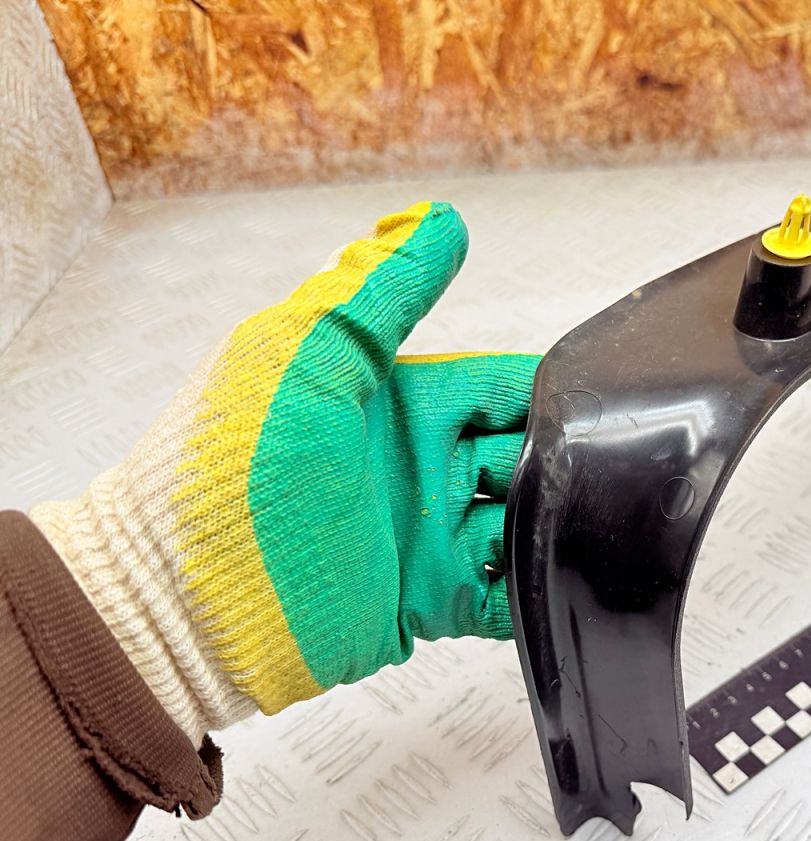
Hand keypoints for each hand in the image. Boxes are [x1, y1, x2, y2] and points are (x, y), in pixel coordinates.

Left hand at [32, 202, 537, 736]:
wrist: (179, 599)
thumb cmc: (220, 469)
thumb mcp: (301, 353)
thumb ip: (376, 289)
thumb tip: (440, 220)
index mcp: (400, 400)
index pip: (503, 384)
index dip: (546, 390)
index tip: (586, 400)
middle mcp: (421, 466)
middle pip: (528, 454)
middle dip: (559, 462)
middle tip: (582, 475)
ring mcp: (428, 536)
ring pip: (527, 525)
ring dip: (552, 529)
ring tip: (570, 532)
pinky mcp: (430, 604)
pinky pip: (505, 599)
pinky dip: (536, 596)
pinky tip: (556, 586)